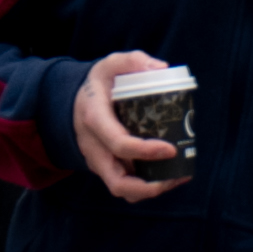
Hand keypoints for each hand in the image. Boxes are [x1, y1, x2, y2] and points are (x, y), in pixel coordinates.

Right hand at [67, 49, 180, 203]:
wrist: (75, 101)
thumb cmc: (99, 84)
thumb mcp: (111, 64)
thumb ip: (133, 61)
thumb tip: (161, 69)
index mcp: (94, 120)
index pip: (118, 144)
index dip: (145, 151)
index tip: (171, 149)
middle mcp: (93, 147)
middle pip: (117, 182)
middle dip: (148, 187)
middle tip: (176, 176)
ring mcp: (98, 160)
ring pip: (121, 188)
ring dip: (150, 189)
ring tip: (177, 177)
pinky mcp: (107, 166)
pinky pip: (126, 183)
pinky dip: (147, 185)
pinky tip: (171, 174)